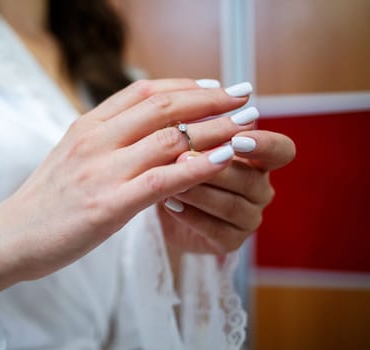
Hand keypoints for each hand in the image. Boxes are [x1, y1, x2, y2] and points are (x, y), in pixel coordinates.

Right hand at [0, 79, 254, 318]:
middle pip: (163, 107)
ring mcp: (101, 171)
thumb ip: (106, 142)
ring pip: (170, 138)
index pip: (143, 91)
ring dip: (215, 129)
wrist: (10, 237)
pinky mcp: (108, 205)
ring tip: (247, 124)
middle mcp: (95, 140)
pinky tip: (224, 159)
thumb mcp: (73, 159)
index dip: (184, 85)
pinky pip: (163, 178)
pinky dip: (197, 165)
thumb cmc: (45, 202)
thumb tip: (146, 135)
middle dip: (210, 99)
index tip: (213, 87)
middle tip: (244, 95)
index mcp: (86, 126)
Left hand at [159, 129, 295, 254]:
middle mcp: (260, 190)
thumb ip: (197, 131)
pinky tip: (169, 204)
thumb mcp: (186, 143)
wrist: (159, 202)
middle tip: (183, 158)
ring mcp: (248, 218)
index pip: (281, 151)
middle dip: (215, 169)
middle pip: (249, 180)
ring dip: (199, 193)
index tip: (238, 138)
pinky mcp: (230, 242)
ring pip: (231, 206)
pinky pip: (215, 230)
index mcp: (258, 159)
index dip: (265, 145)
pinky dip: (190, 216)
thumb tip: (194, 118)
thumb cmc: (177, 164)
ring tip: (171, 183)